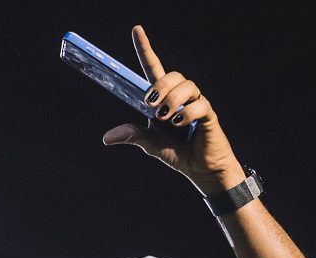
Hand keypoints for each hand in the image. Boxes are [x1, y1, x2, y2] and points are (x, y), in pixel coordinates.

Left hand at [102, 25, 246, 194]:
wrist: (202, 170)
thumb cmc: (177, 153)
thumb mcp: (151, 144)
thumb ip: (133, 136)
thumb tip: (107, 137)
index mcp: (163, 99)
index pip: (153, 68)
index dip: (145, 48)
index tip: (136, 29)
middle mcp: (179, 97)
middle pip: (172, 74)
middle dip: (160, 86)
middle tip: (151, 104)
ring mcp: (195, 104)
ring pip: (187, 85)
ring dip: (173, 98)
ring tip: (166, 117)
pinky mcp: (208, 115)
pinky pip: (199, 104)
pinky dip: (187, 114)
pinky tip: (180, 124)